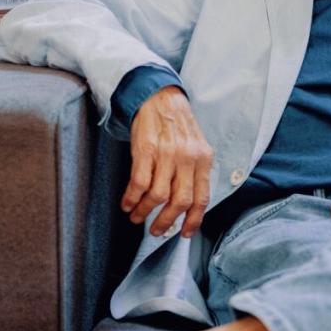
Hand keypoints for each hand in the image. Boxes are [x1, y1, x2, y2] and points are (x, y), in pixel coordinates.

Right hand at [121, 87, 213, 238]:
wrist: (159, 97)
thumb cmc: (177, 125)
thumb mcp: (196, 146)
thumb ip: (195, 172)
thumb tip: (189, 205)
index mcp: (203, 159)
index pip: (202, 198)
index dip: (194, 220)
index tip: (184, 233)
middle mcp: (187, 158)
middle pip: (180, 201)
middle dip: (166, 222)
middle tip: (156, 231)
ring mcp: (167, 154)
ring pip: (158, 195)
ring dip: (145, 212)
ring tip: (138, 218)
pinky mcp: (146, 150)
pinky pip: (139, 183)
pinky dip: (132, 198)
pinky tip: (127, 204)